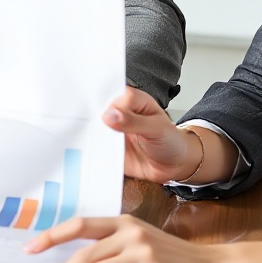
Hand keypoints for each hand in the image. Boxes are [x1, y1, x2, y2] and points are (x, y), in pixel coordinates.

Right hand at [101, 89, 235, 187]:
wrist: (174, 166)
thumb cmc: (171, 141)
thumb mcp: (158, 129)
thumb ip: (134, 121)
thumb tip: (110, 115)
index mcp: (133, 100)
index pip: (115, 96)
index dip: (108, 105)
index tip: (103, 116)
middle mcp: (119, 113)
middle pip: (98, 109)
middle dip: (91, 116)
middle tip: (90, 126)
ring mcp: (112, 130)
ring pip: (94, 128)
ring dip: (89, 134)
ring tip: (88, 140)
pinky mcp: (108, 147)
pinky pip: (96, 147)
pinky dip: (92, 149)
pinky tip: (90, 152)